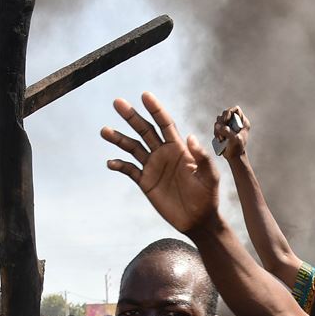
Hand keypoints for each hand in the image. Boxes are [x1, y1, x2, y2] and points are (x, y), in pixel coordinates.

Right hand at [101, 92, 219, 233]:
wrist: (198, 220)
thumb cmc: (208, 196)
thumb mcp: (210, 176)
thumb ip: (202, 157)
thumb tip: (190, 137)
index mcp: (179, 148)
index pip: (165, 123)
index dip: (155, 109)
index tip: (145, 96)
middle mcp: (163, 153)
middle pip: (144, 130)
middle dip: (131, 116)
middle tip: (117, 102)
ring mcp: (153, 167)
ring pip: (132, 147)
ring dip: (119, 139)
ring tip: (104, 131)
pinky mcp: (145, 182)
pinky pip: (129, 170)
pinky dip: (119, 165)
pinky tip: (111, 162)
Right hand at [213, 106, 250, 161]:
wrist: (234, 157)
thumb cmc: (237, 148)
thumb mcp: (234, 140)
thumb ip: (227, 132)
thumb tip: (218, 125)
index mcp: (242, 122)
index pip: (235, 109)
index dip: (229, 112)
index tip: (226, 120)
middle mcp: (235, 122)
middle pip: (225, 114)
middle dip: (221, 122)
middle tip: (222, 130)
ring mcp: (229, 126)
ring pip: (219, 121)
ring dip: (218, 128)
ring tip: (221, 138)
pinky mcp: (223, 131)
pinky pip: (216, 127)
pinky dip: (216, 132)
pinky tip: (219, 139)